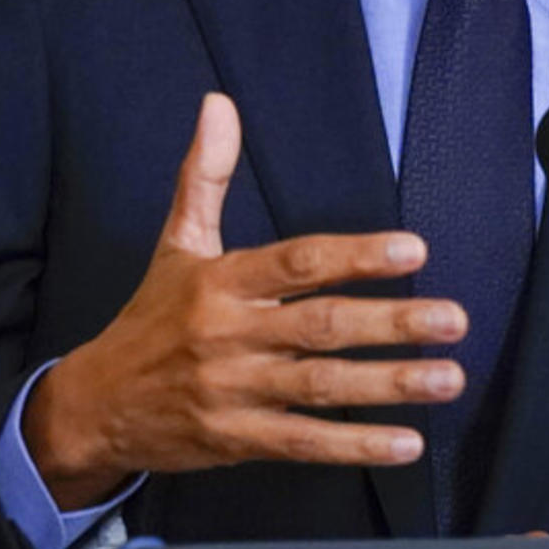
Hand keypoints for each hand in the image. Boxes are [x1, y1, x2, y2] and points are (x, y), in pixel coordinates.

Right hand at [23, 93, 468, 508]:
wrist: (96, 405)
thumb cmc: (151, 318)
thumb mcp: (176, 243)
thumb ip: (205, 174)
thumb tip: (219, 103)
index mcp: (220, 281)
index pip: (297, 262)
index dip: (356, 255)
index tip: (412, 250)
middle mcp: (229, 335)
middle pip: (320, 327)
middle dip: (391, 323)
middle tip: (453, 319)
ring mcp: (233, 392)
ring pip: (321, 387)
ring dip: (390, 384)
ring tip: (449, 377)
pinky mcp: (237, 440)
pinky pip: (304, 444)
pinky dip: (355, 445)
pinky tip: (407, 443)